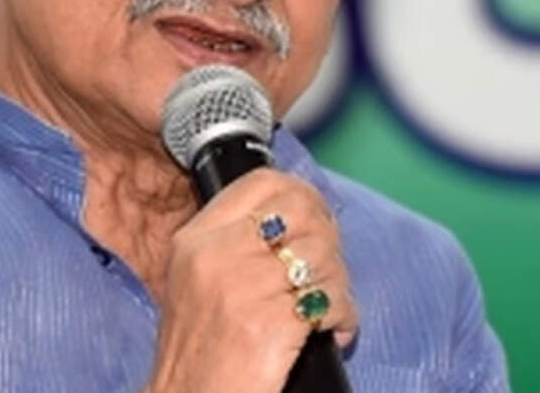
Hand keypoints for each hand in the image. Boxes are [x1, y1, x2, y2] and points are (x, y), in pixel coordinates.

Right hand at [143, 168, 354, 392]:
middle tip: (329, 271)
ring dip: (338, 284)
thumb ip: (237, 245)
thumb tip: (299, 220)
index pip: (262, 184)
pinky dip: (344, 316)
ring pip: (322, 255)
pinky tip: (334, 331)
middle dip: (328, 239)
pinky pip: (330, 300)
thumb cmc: (199, 356)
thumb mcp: (196, 283)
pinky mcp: (270, 324)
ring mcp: (242, 288)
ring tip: (329, 308)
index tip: (318, 221)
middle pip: (301, 212)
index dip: (303, 196)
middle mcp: (215, 256)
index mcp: (195, 240)